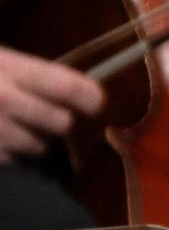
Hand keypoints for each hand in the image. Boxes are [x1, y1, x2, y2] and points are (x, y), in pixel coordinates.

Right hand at [0, 44, 107, 164]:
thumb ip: (28, 74)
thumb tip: (77, 94)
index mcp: (7, 67)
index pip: (67, 86)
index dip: (91, 97)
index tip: (97, 104)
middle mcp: (2, 99)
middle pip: (61, 123)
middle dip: (60, 122)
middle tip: (52, 118)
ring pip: (40, 148)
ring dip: (37, 143)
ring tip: (17, 127)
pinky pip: (14, 162)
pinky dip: (13, 156)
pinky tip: (1, 140)